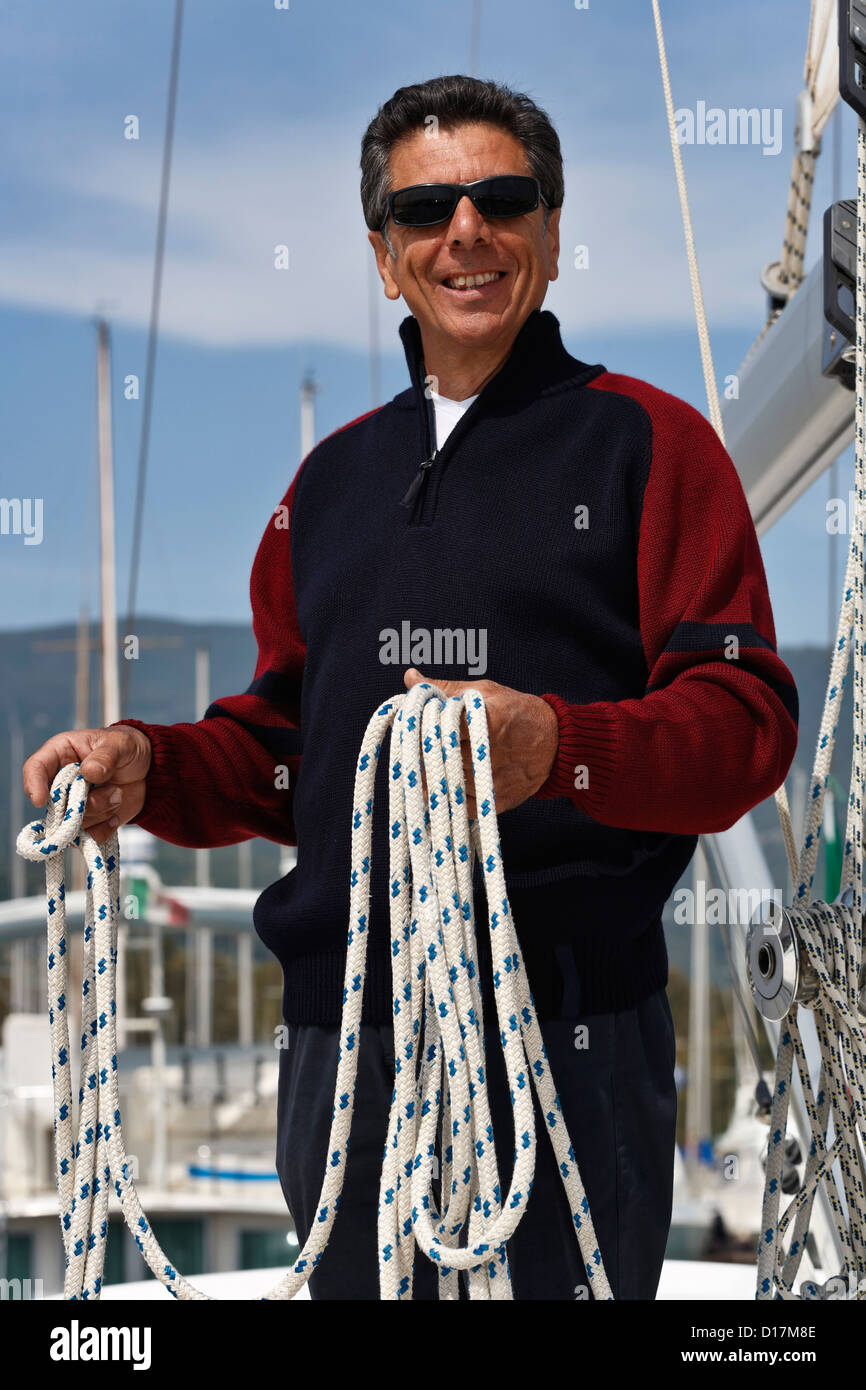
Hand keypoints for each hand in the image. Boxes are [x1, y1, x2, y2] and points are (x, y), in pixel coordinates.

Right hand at [23, 726, 152, 844]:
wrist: (147, 770)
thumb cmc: (126, 748)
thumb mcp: (120, 744)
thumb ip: (105, 756)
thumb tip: (89, 772)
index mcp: (60, 754)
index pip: (35, 768)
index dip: (34, 785)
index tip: (42, 801)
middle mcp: (61, 783)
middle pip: (54, 804)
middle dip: (81, 804)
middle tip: (113, 791)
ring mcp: (73, 806)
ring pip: (73, 823)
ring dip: (101, 811)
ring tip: (118, 793)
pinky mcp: (88, 822)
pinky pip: (88, 837)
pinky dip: (105, 828)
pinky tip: (117, 813)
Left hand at [403, 669, 558, 816]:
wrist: (555, 743)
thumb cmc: (517, 712)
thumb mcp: (484, 692)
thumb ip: (445, 688)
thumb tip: (410, 677)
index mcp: (486, 720)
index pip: (439, 727)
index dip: (421, 728)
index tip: (412, 726)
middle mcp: (490, 753)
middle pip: (438, 756)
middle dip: (422, 752)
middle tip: (413, 746)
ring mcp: (492, 781)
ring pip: (445, 782)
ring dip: (431, 775)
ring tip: (428, 762)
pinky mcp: (495, 802)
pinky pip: (458, 806)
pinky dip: (445, 797)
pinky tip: (442, 783)